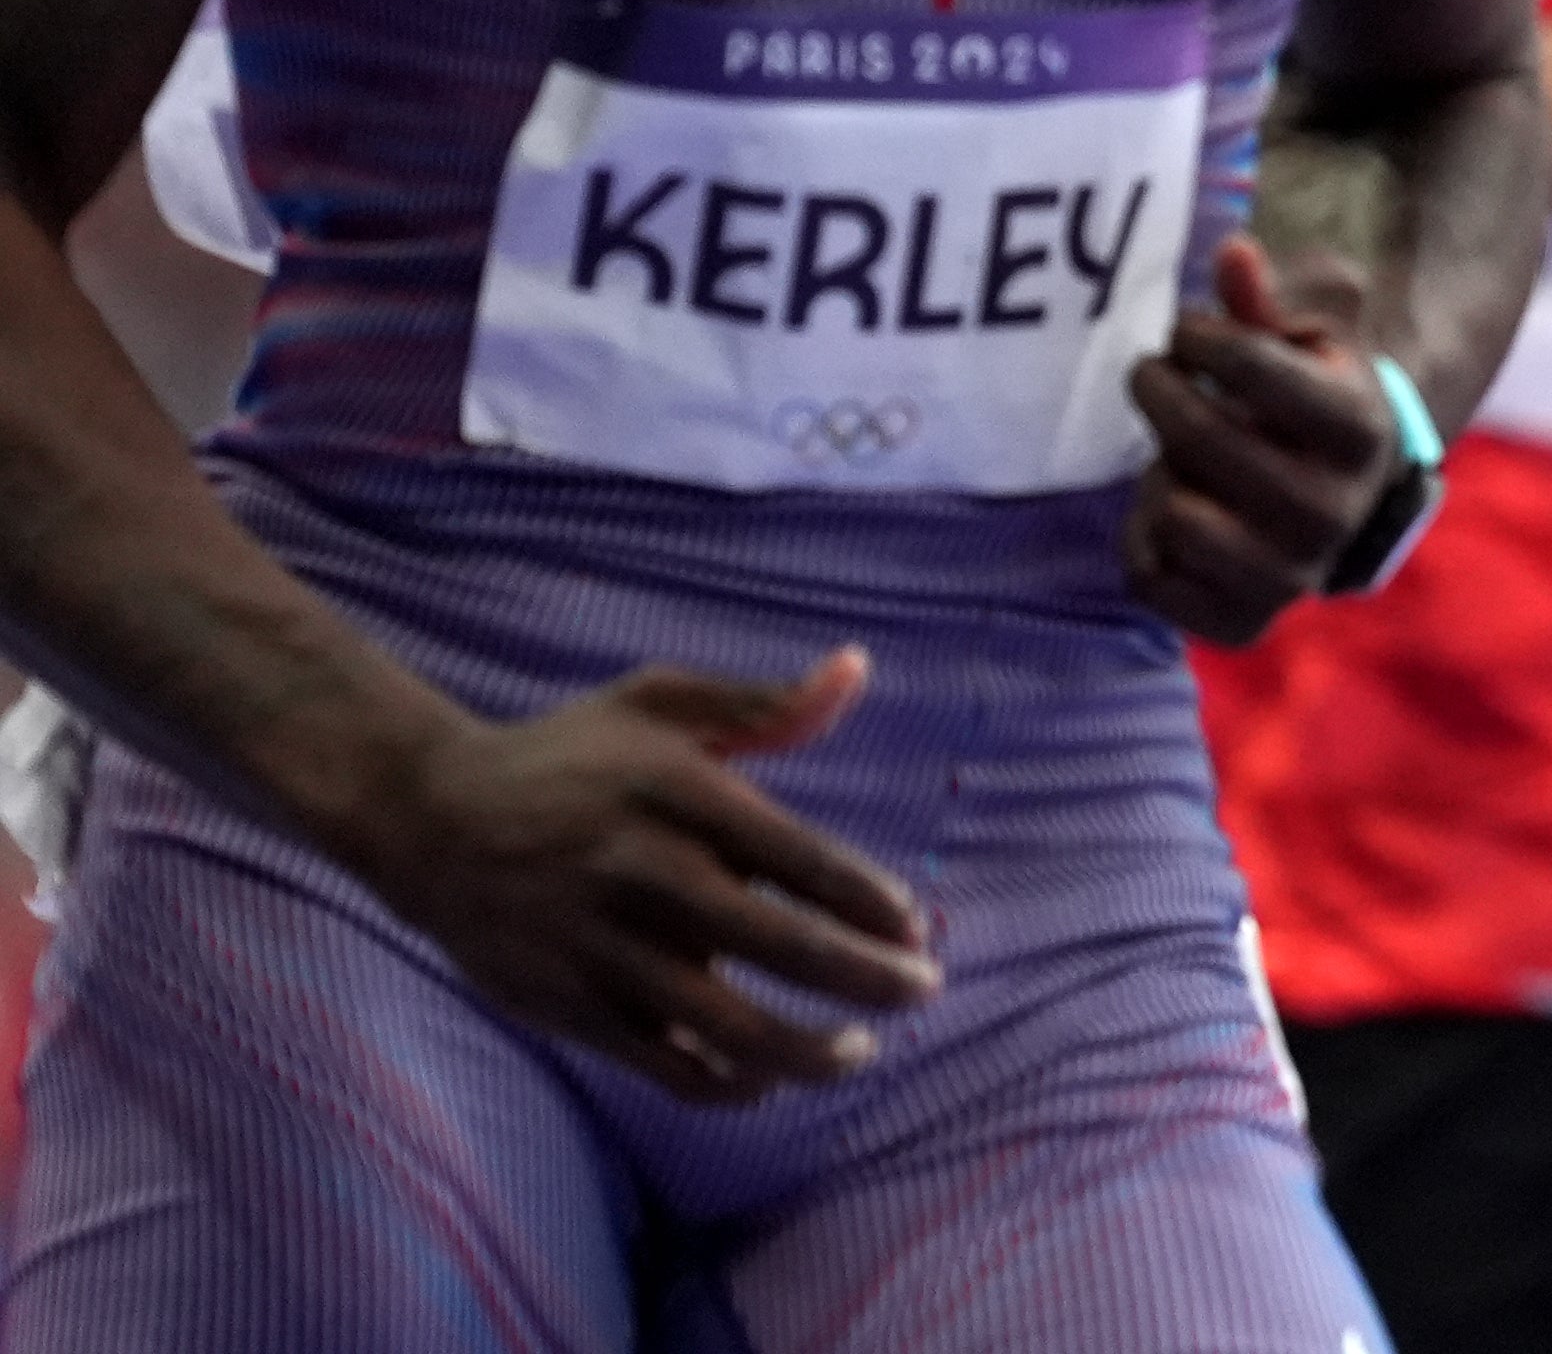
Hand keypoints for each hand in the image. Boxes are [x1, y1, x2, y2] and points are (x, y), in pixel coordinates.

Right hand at [347, 646, 939, 1105]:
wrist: (426, 817)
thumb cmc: (567, 756)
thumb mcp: (658, 703)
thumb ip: (763, 702)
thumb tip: (858, 669)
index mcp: (677, 793)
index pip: (801, 859)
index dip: (868, 901)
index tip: (913, 925)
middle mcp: (642, 872)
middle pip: (782, 946)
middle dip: (868, 980)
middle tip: (922, 991)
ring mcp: (601, 948)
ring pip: (727, 1027)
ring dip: (809, 1052)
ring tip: (857, 1052)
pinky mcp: (564, 1006)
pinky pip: (662, 1065)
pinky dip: (726, 1084)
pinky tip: (767, 1080)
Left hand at [1123, 240, 1396, 646]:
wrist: (1348, 496)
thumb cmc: (1317, 394)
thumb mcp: (1313, 334)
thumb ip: (1271, 296)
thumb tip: (1232, 253)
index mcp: (1359, 430)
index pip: (1246, 364)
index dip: (1196, 336)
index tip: (1188, 333)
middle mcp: (1331, 512)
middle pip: (1197, 436)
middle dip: (1161, 391)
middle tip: (1158, 376)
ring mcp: (1289, 577)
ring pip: (1171, 514)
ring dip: (1161, 473)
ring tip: (1180, 456)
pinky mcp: (1241, 622)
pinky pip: (1149, 578)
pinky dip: (1144, 538)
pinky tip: (1177, 507)